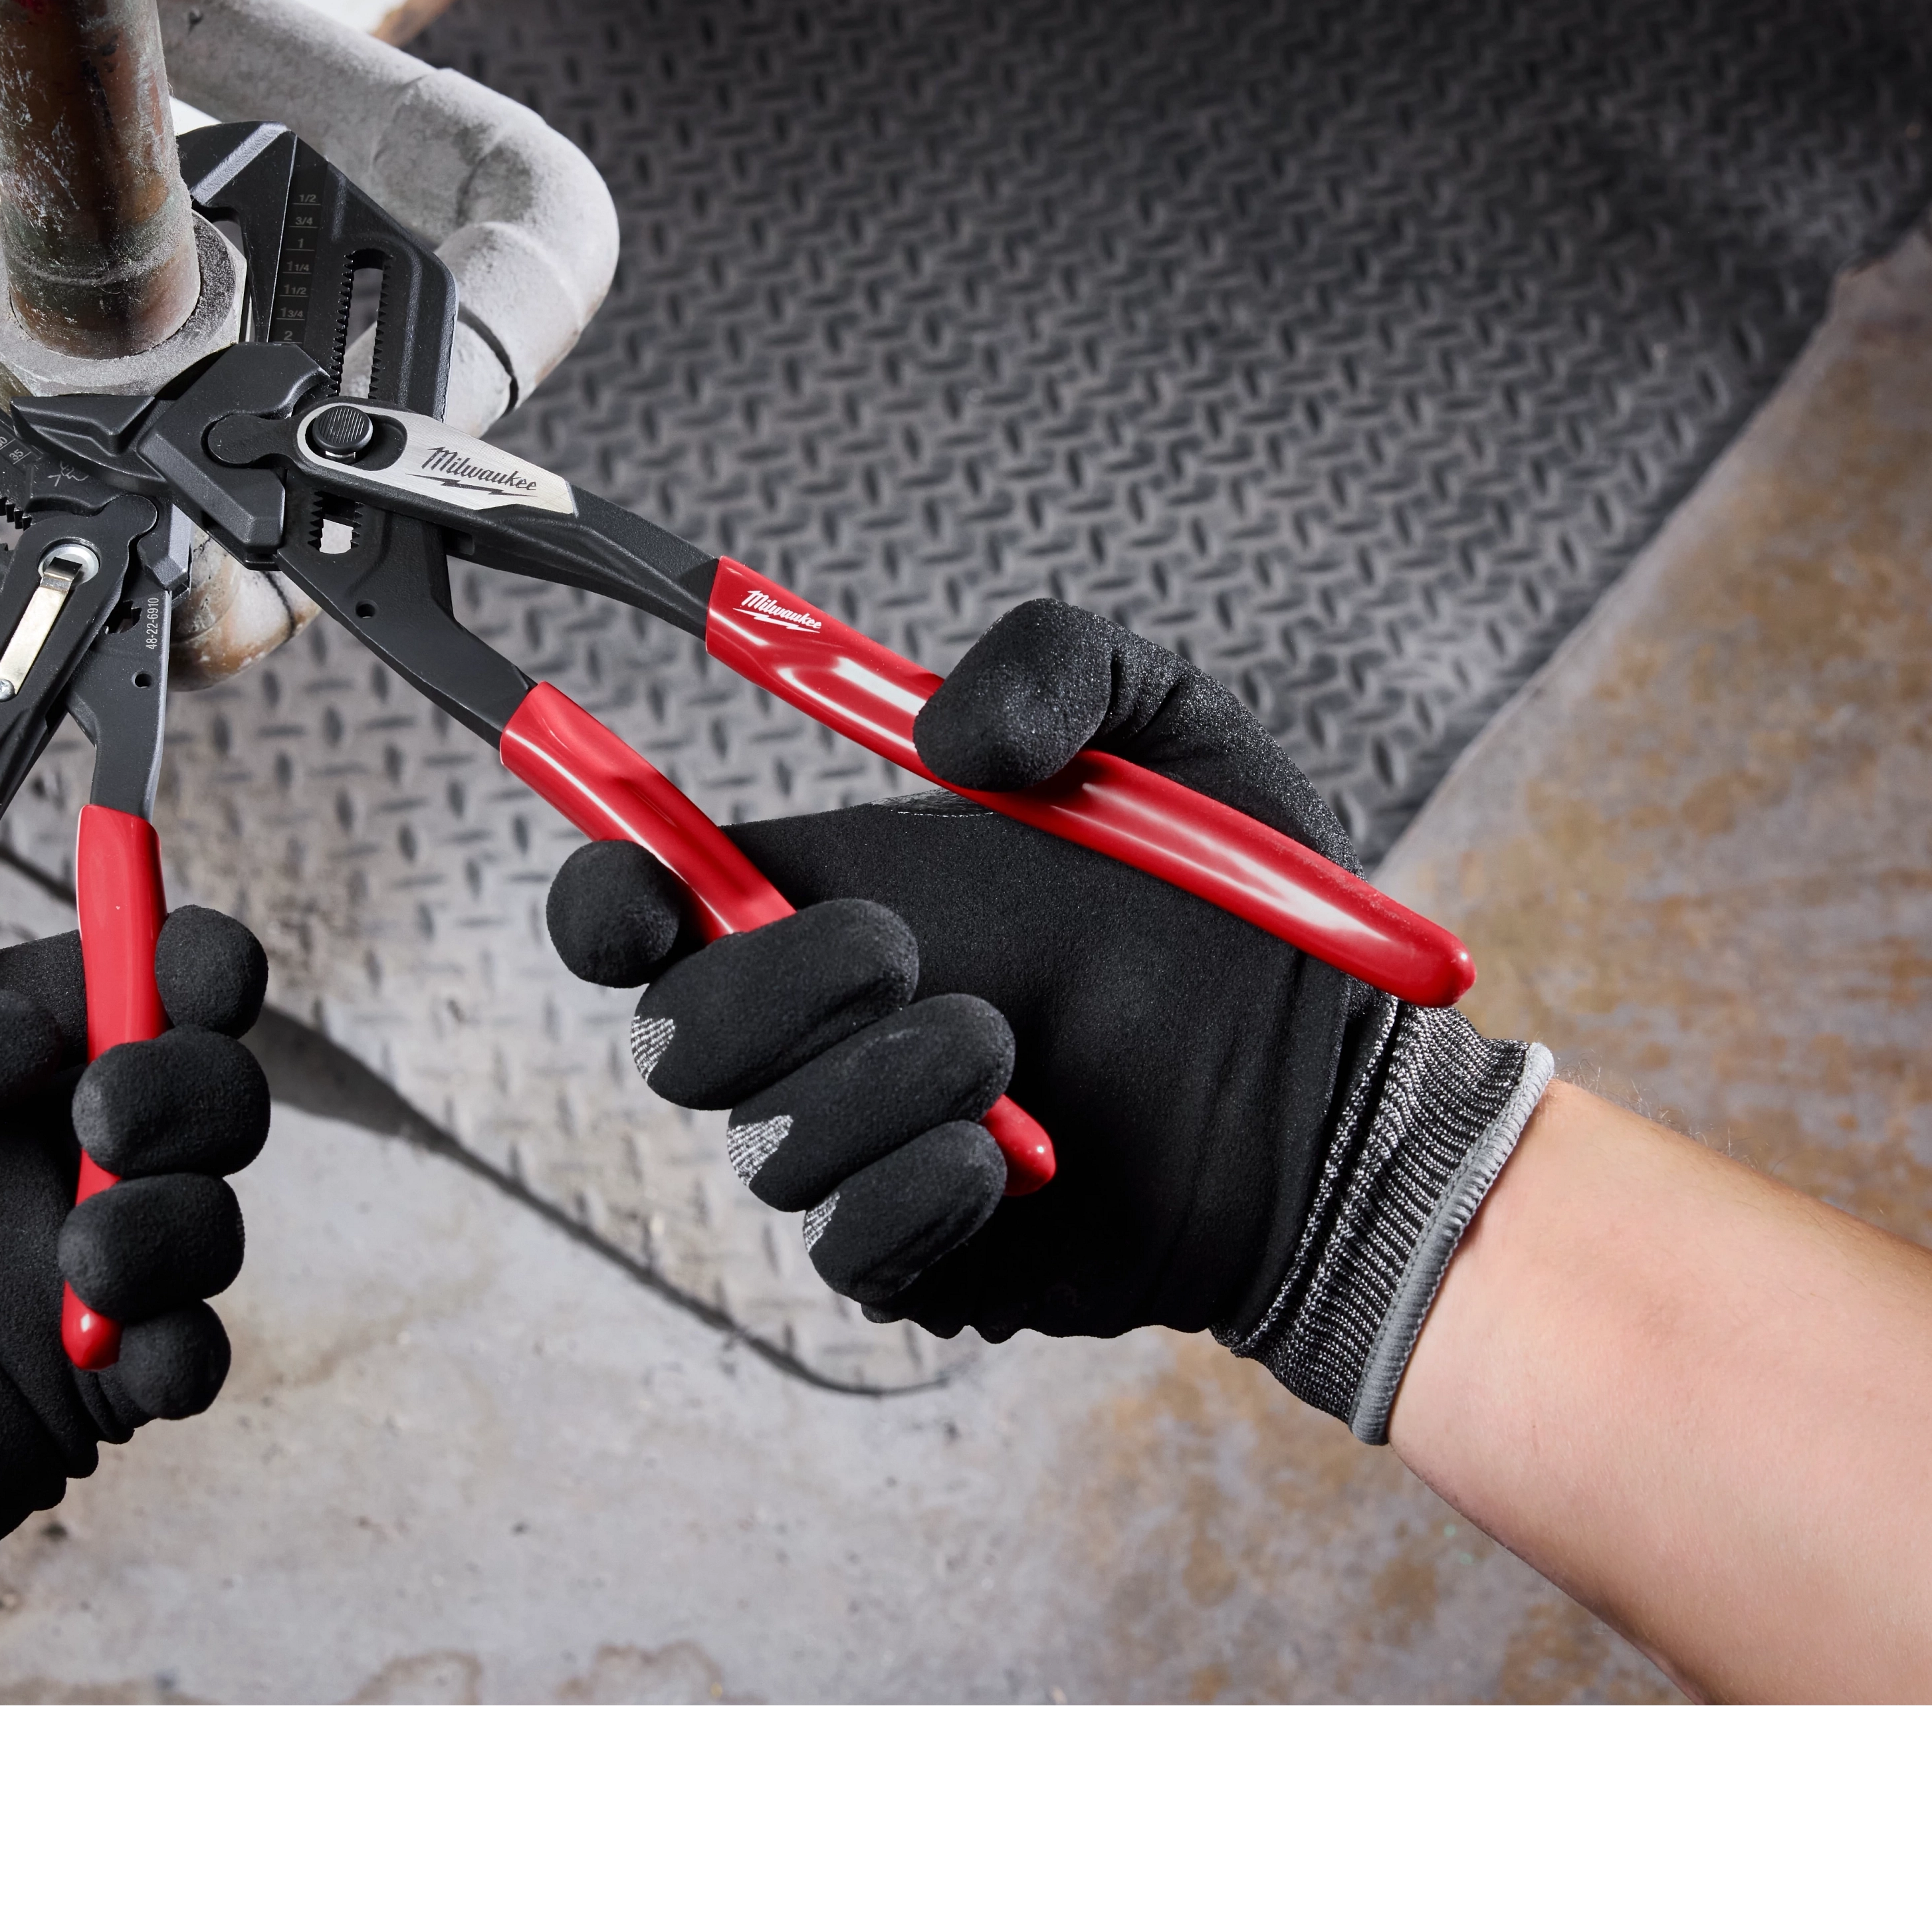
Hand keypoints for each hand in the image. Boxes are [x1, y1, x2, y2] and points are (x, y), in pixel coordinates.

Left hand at [0, 908, 270, 1685]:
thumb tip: (33, 1038)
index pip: (124, 970)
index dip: (185, 956)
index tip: (181, 972)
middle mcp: (37, 1153)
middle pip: (206, 1080)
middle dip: (188, 1084)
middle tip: (99, 1122)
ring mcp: (70, 1270)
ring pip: (211, 1212)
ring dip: (171, 1220)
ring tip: (77, 1258)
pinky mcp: (87, 1387)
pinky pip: (195, 1353)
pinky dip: (176, 1346)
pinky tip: (98, 1352)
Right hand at [547, 601, 1547, 1432]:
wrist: (1330, 1091)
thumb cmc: (1236, 918)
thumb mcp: (1168, 733)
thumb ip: (1056, 666)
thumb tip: (936, 730)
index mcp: (828, 906)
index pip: (635, 914)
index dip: (600, 897)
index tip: (642, 876)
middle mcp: (820, 1037)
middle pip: (670, 1036)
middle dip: (763, 986)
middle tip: (896, 947)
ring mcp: (864, 1157)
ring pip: (760, 1147)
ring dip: (873, 1083)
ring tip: (1005, 1045)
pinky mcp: (925, 1265)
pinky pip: (847, 1251)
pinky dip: (917, 1193)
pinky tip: (1019, 1165)